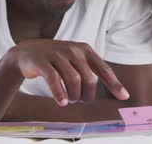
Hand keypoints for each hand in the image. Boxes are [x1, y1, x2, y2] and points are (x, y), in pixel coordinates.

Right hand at [4, 39, 128, 106]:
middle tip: (80, 100)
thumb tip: (112, 89)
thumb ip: (90, 71)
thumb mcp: (75, 60)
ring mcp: (57, 54)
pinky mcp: (42, 61)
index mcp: (85, 50)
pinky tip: (62, 102)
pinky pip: (54, 79)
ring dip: (74, 95)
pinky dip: (59, 93)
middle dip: (87, 94)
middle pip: (89, 79)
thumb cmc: (56, 59)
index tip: (124, 97)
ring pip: (73, 80)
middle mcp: (73, 50)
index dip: (114, 84)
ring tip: (70, 101)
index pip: (104, 69)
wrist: (26, 52)